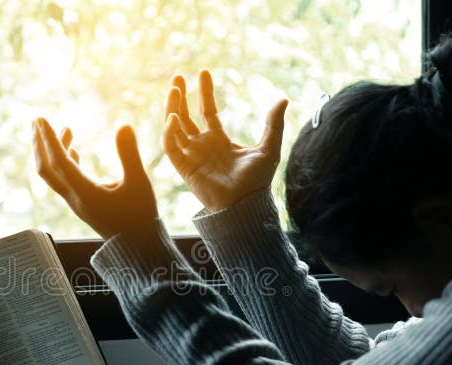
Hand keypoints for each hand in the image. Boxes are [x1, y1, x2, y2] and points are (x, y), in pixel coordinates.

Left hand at [32, 117, 158, 239]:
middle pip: (46, 169)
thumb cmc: (140, 217)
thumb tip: (124, 125)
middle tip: (37, 120)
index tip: (41, 119)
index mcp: (84, 192)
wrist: (137, 248)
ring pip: (54, 175)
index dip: (49, 138)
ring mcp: (76, 202)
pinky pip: (65, 181)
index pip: (58, 161)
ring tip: (65, 129)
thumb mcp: (138, 183)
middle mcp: (74, 197)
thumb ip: (129, 154)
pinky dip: (64, 163)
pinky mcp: (83, 205)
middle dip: (40, 143)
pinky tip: (73, 151)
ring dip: (53, 152)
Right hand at [162, 70, 287, 211]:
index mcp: (219, 141)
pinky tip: (174, 118)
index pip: (207, 112)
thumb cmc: (257, 182)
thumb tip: (282, 99)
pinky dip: (169, 133)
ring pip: (174, 128)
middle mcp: (202, 146)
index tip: (204, 72)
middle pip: (185, 117)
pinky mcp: (184, 168)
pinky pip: (171, 148)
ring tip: (174, 89)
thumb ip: (273, 124)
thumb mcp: (269, 148)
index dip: (205, 92)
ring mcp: (191, 156)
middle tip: (177, 77)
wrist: (245, 205)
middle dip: (180, 97)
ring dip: (172, 108)